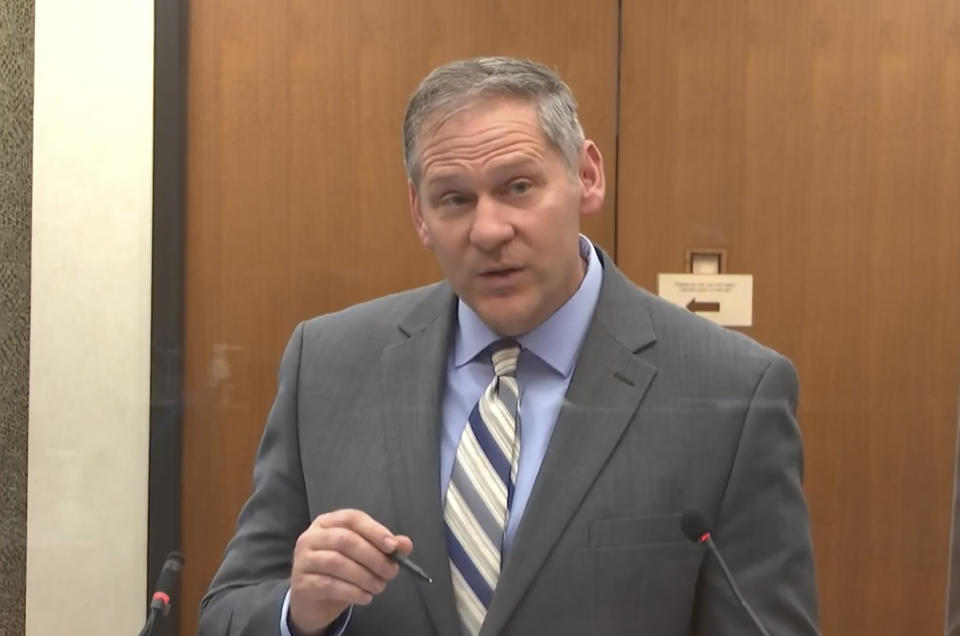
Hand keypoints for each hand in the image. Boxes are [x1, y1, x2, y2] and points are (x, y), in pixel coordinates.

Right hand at [289, 509, 412, 634]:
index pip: (352, 518)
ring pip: (337, 563)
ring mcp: (303, 559)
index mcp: (328, 522)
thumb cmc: (339, 572)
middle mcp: (312, 536)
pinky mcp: (302, 583)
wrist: (312, 601)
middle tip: (391, 572)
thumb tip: (405, 544)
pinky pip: (329, 585)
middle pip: (345, 540)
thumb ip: (384, 547)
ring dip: (364, 576)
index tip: (393, 546)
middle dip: (373, 556)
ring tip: (379, 587)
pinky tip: (366, 597)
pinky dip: (353, 592)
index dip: (374, 530)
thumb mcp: (363, 556)